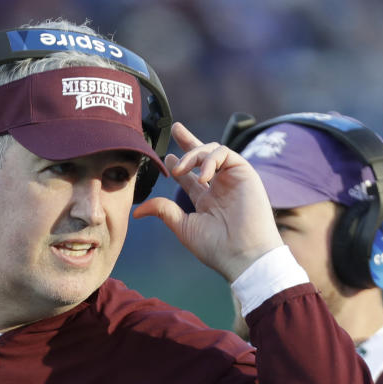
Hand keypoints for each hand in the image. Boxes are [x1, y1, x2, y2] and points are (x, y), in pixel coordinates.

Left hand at [133, 122, 283, 282]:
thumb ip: (164, 211)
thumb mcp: (184, 227)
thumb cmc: (216, 247)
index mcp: (207, 201)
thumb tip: (137, 210)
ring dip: (193, 155)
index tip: (167, 158)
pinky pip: (225, 153)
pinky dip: (210, 159)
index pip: (192, 176)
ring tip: (181, 171)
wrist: (243, 254)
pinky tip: (203, 176)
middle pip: (204, 155)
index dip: (180, 164)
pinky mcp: (245, 173)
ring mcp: (233, 179)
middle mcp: (221, 187)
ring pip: (212, 151)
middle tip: (175, 129)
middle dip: (189, 140)